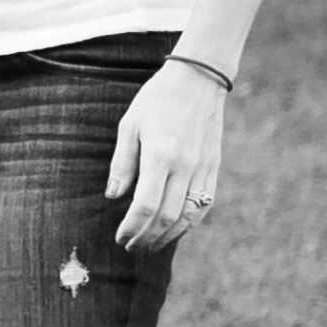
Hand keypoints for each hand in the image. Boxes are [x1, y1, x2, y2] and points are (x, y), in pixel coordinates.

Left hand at [106, 65, 225, 250]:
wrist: (199, 80)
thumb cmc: (157, 99)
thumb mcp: (130, 125)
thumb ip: (122, 164)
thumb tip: (113, 197)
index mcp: (160, 154)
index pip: (146, 205)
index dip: (132, 226)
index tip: (120, 237)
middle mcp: (185, 166)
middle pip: (167, 217)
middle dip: (147, 237)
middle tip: (131, 246)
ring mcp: (203, 169)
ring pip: (188, 216)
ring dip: (168, 236)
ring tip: (150, 245)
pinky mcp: (213, 168)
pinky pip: (204, 205)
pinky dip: (189, 223)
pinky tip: (175, 230)